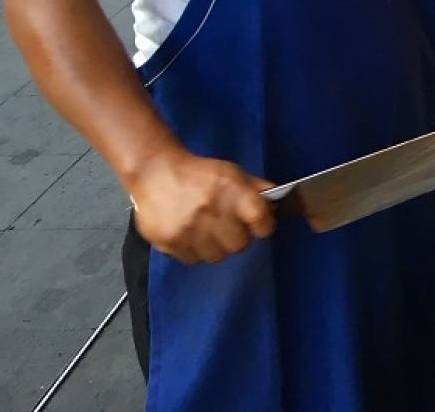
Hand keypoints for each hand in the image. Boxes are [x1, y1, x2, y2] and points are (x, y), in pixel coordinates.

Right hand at [128, 149, 274, 264]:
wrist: (155, 173)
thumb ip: (257, 188)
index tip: (259, 225)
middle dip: (237, 238)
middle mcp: (213, 211)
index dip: (263, 225)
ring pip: (216, 257)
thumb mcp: (233, 173)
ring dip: (215, 247)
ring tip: (207, 230)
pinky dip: (194, 251)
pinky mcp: (170, 242)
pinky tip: (190, 234)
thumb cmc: (199, 174)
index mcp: (232, 191)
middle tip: (228, 227)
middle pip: (239, 246)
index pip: (262, 221)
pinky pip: (193, 260)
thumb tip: (279, 201)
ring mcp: (190, 229)